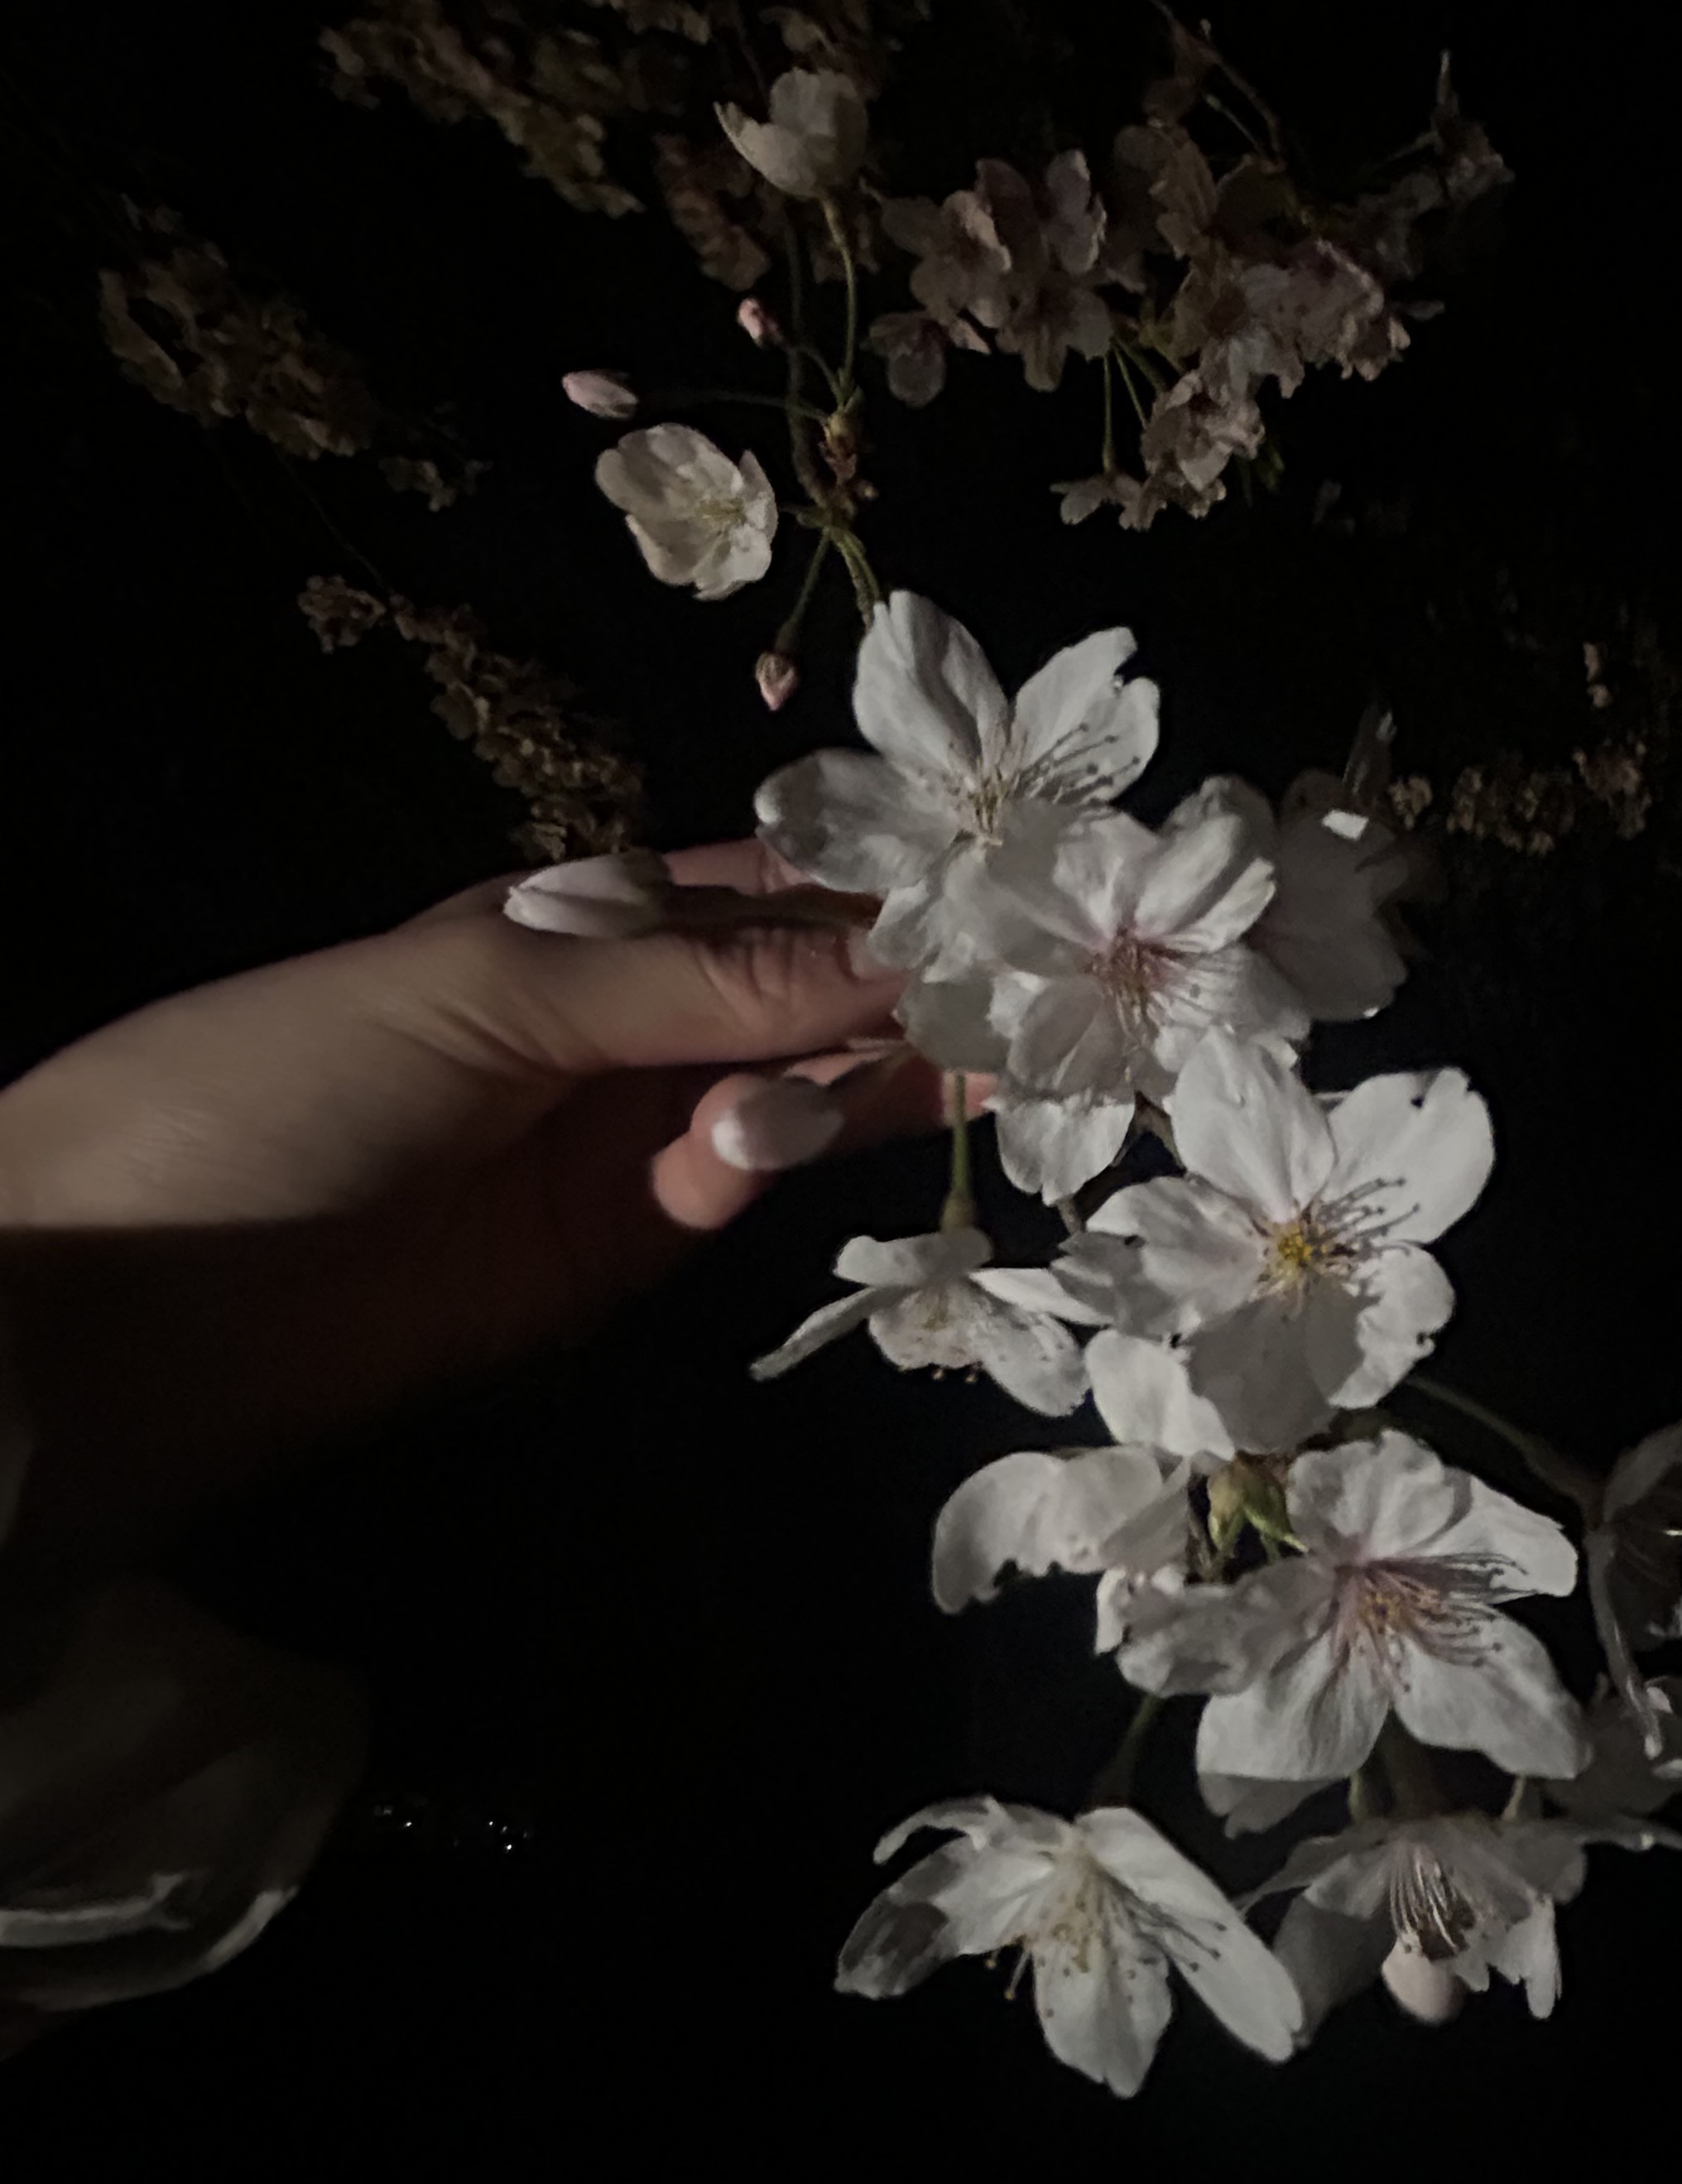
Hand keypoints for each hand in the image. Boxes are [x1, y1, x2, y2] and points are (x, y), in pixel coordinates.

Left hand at [0, 840, 972, 1559]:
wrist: (121, 1308)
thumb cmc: (276, 1086)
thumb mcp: (487, 985)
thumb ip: (693, 979)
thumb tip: (894, 950)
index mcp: (569, 915)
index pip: (761, 881)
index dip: (881, 877)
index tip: (1015, 875)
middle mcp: (611, 1021)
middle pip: (799, 990)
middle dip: (915, 980)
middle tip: (1058, 978)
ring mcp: (617, 1143)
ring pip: (786, 1094)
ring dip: (878, 1076)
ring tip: (1005, 1059)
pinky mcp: (611, 1260)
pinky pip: (726, 1193)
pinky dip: (767, 1165)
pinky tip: (789, 1143)